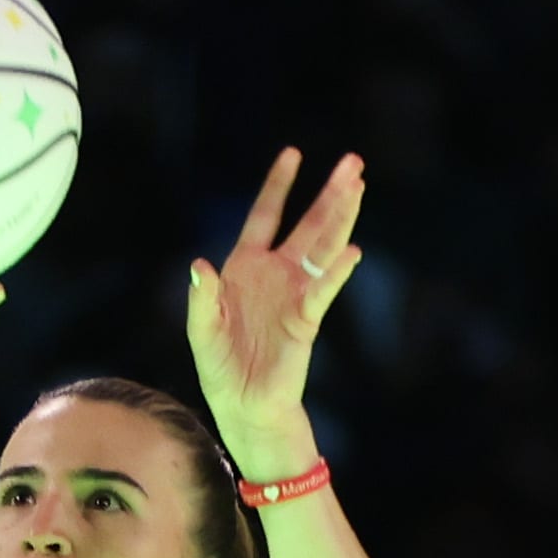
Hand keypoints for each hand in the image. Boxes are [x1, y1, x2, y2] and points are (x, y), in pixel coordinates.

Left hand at [184, 148, 363, 464]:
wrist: (242, 403)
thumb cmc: (220, 365)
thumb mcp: (201, 330)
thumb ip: (202, 298)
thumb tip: (199, 266)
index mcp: (246, 267)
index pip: (266, 216)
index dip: (279, 186)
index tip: (293, 154)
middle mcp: (276, 273)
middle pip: (308, 224)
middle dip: (329, 193)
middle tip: (353, 162)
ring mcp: (295, 293)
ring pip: (323, 247)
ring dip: (341, 218)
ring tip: (358, 187)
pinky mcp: (307, 319)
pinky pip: (323, 289)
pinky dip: (337, 271)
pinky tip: (351, 249)